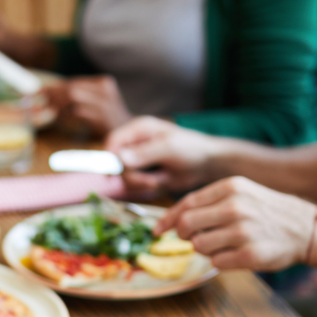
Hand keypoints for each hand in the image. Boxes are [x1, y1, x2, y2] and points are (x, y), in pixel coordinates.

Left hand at [44, 76, 131, 136]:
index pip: (73, 82)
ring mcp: (105, 103)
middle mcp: (105, 89)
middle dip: (51, 94)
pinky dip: (65, 115)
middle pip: (71, 87)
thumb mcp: (95, 105)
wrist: (129, 135)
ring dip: (56, 103)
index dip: (53, 87)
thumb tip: (48, 97)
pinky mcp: (102, 117)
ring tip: (46, 110)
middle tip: (37, 101)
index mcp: (103, 83)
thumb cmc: (107, 121)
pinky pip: (78, 111)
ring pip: (73, 96)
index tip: (36, 92)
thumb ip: (76, 99)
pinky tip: (59, 119)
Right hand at [106, 116, 220, 192]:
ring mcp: (137, 159)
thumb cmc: (191, 148)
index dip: (110, 158)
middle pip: (116, 164)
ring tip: (159, 180)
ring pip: (124, 177)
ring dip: (141, 183)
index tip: (115, 174)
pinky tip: (160, 182)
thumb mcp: (169, 148)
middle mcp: (134, 143)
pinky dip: (146, 187)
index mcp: (138, 129)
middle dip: (133, 176)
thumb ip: (144, 153)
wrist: (206, 164)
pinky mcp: (142, 173)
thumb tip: (121, 158)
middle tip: (151, 181)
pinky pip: (134, 185)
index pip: (113, 142)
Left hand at [155, 177, 314, 270]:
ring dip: (204, 249)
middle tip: (191, 238)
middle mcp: (236, 207)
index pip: (186, 204)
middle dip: (182, 235)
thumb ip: (207, 202)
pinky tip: (235, 254)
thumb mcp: (240, 194)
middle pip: (185, 225)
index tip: (158, 230)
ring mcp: (243, 231)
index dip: (167, 219)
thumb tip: (170, 221)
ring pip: (198, 246)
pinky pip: (215, 262)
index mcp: (231, 188)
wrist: (307, 228)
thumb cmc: (265, 212)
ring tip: (222, 244)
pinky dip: (220, 261)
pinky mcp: (250, 255)